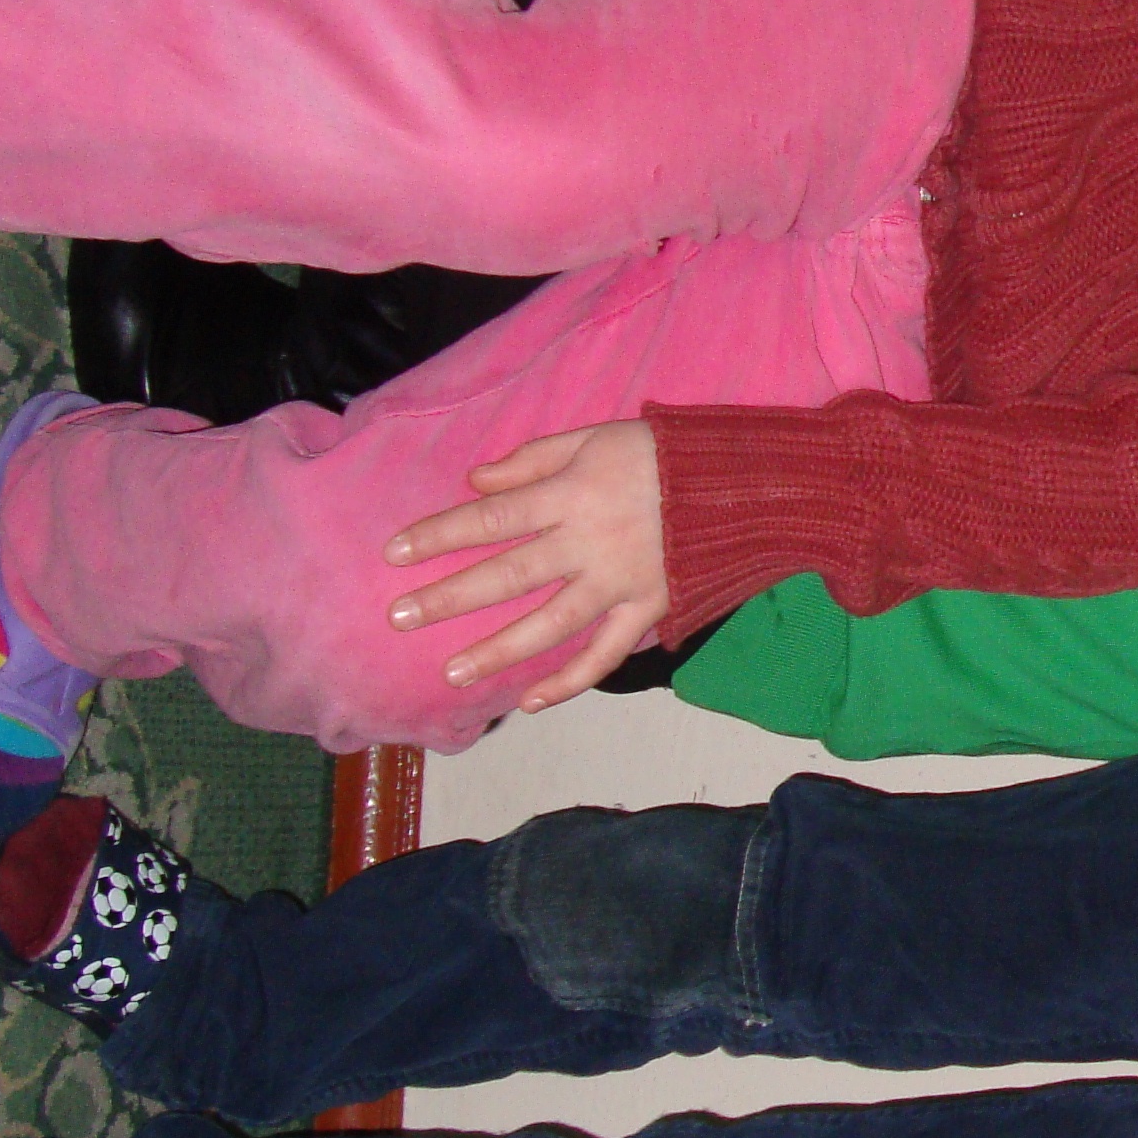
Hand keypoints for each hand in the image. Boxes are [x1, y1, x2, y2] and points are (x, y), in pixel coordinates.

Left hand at [382, 419, 669, 707]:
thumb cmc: (665, 453)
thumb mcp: (595, 436)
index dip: (439, 535)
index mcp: (570, 495)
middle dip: (449, 597)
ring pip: (549, 624)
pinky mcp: (649, 609)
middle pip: (507, 575)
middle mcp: (587, 544)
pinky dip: (571, 679)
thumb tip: (475, 482)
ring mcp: (619, 583)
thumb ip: (533, 458)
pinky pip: (606, 652)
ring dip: (498, 650)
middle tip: (400, 618)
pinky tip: (532, 701)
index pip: (490, 518)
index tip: (394, 555)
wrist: (744, 482)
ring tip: (453, 671)